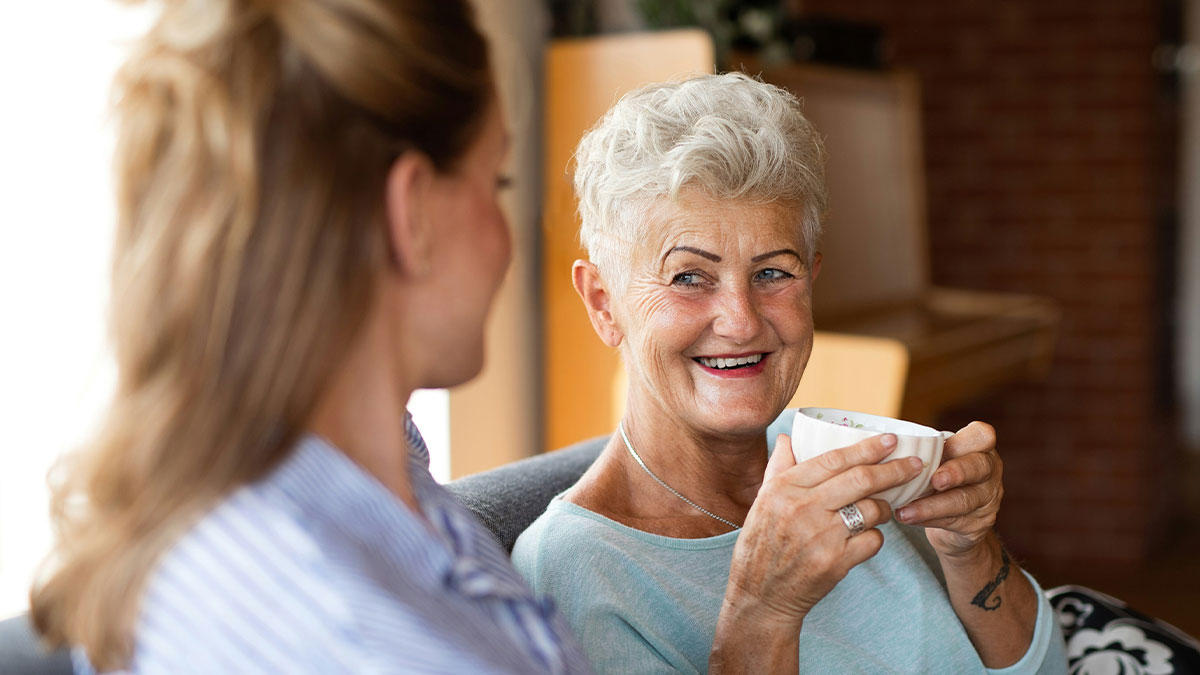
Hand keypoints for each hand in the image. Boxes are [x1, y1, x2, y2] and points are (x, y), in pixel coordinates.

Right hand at [723, 432, 924, 629]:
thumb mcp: (762, 502)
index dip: (867, 448)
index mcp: (783, 488)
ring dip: (885, 508)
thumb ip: (778, 467)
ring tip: (882, 510)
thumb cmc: (761, 545)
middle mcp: (801, 508)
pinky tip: (864, 538)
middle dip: (894, 470)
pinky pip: (873, 541)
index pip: (834, 459)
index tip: (891, 440)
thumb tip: (788, 438)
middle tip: (914, 466)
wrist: (760, 595)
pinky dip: (875, 537)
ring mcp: (820, 536)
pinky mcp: (835, 563)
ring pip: (872, 510)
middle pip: (861, 480)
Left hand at [895, 421, 1002, 559]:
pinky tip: (907, 517)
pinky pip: (953, 521)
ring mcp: (986, 500)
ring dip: (931, 505)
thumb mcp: (936, 460)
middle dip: (956, 472)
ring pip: (963, 500)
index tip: (942, 446)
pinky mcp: (977, 525)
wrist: (952, 522)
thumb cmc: (937, 478)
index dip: (966, 440)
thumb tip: (877, 441)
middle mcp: (989, 472)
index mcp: (978, 448)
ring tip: (905, 510)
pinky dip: (927, 519)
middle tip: (934, 480)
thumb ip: (923, 450)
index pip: (983, 436)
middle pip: (979, 467)